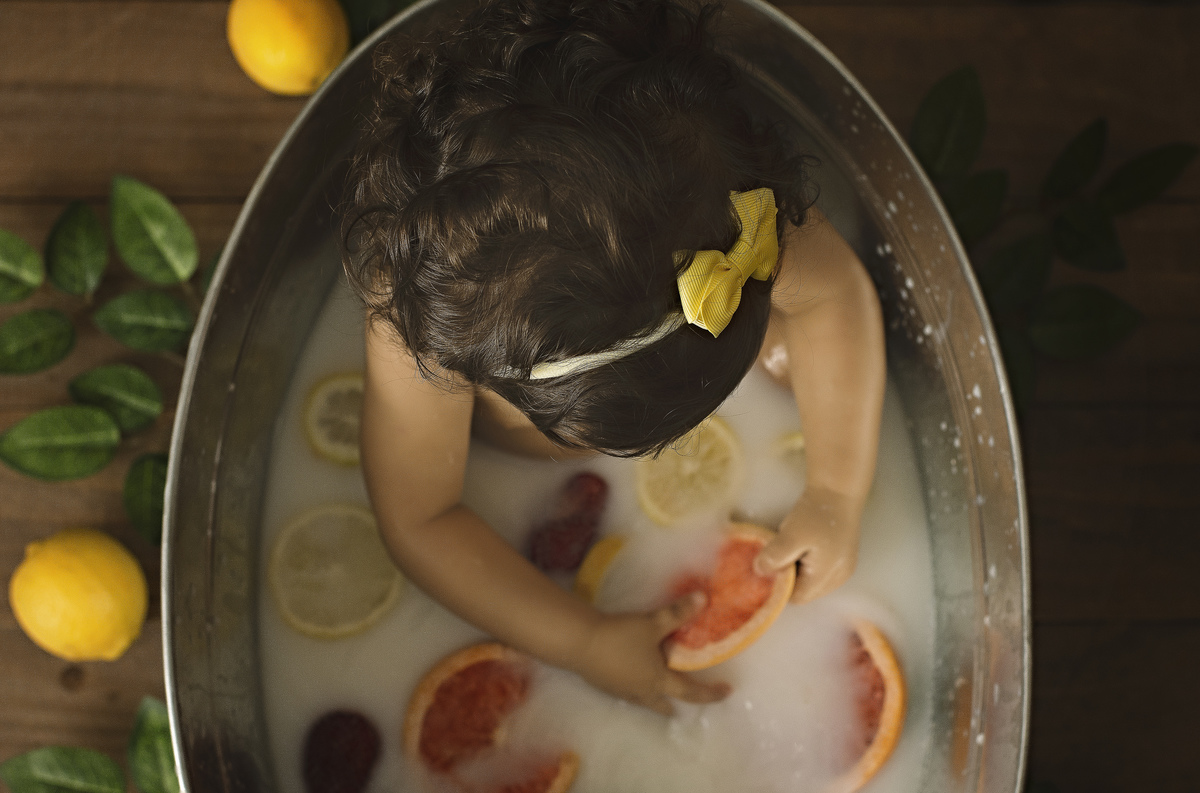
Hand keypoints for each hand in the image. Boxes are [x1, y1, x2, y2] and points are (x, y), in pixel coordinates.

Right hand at [570, 592, 730, 715]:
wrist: (579, 643)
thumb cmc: (620, 637)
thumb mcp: (652, 623)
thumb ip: (678, 613)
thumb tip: (704, 598)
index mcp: (658, 681)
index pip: (690, 692)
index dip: (710, 693)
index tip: (726, 692)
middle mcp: (641, 691)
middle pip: (662, 706)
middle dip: (674, 705)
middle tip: (682, 703)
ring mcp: (620, 690)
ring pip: (642, 700)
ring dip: (653, 697)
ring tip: (656, 686)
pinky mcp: (603, 684)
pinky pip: (626, 690)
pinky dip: (634, 687)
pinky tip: (629, 674)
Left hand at [754, 486, 862, 603]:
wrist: (838, 491)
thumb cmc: (816, 513)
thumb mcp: (790, 535)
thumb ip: (774, 557)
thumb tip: (759, 571)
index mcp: (827, 577)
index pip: (797, 597)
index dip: (779, 587)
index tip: (766, 570)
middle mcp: (839, 578)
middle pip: (805, 591)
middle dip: (788, 578)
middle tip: (776, 556)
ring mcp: (843, 569)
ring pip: (812, 581)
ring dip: (797, 570)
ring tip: (789, 549)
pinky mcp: (843, 559)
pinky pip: (820, 571)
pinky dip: (807, 564)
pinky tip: (801, 547)